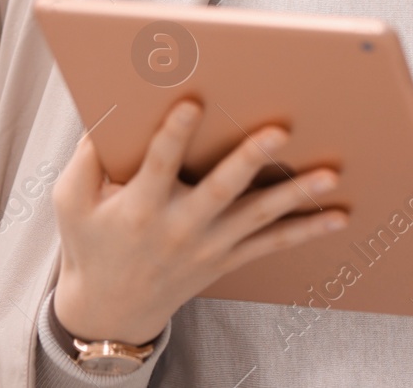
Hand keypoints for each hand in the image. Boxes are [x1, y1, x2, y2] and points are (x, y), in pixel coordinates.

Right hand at [51, 99, 348, 344]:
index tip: (192, 102)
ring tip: (330, 174)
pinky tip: (339, 216)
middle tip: (279, 130)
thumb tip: (107, 106)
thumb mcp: (72, 201)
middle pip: (220, 190)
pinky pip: (272, 244)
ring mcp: (208, 246)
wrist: (109, 310)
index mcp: (140, 207)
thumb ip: (88, 156)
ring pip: (258, 217)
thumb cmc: (91, 243)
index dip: (173, 134)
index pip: (159, 166)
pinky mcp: (227, 259)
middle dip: (250, 159)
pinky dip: (307, 230)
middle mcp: (179, 228)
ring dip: (296, 195)